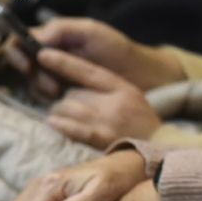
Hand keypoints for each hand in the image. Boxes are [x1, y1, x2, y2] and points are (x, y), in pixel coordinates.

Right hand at [9, 17, 184, 100]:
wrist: (139, 74)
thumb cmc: (116, 48)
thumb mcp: (91, 31)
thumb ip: (62, 30)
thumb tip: (33, 39)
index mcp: (52, 37)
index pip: (18, 41)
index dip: (15, 52)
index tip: (27, 64)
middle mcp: (48, 56)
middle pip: (20, 65)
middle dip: (31, 76)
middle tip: (51, 86)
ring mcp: (53, 75)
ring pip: (30, 83)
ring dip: (39, 89)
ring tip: (59, 93)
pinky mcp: (62, 94)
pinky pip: (43, 98)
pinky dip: (47, 100)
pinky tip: (61, 102)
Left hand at [41, 51, 163, 146]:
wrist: (157, 147)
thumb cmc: (140, 120)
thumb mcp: (129, 95)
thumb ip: (105, 87)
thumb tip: (71, 79)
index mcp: (123, 88)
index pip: (89, 71)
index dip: (64, 62)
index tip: (43, 54)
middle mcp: (115, 102)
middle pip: (73, 92)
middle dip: (65, 98)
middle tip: (68, 104)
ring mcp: (108, 121)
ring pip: (68, 108)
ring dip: (60, 112)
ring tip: (65, 116)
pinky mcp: (102, 139)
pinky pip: (73, 128)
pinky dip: (61, 124)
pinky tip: (55, 122)